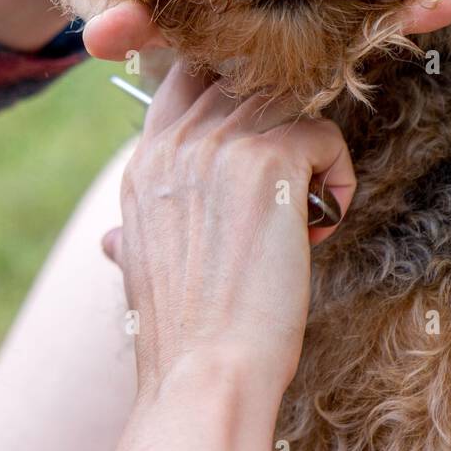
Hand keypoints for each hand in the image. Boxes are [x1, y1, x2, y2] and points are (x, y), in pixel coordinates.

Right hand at [92, 67, 354, 450]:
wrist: (206, 372)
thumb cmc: (183, 336)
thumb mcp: (140, 271)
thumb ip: (135, 234)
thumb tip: (113, 241)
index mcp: (145, 163)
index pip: (187, 77)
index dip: (232, 98)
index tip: (261, 147)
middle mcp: (178, 141)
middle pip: (243, 80)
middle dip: (279, 124)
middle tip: (291, 188)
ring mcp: (221, 144)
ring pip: (288, 102)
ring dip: (309, 151)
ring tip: (307, 211)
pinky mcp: (269, 159)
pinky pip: (324, 134)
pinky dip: (337, 177)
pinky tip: (321, 226)